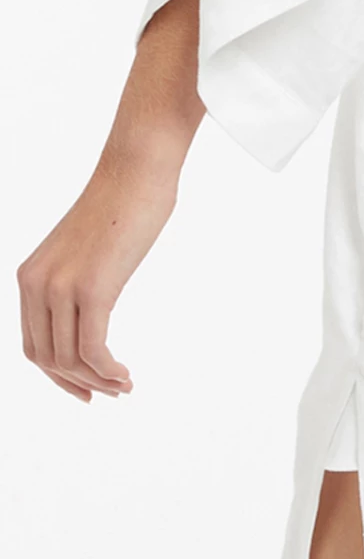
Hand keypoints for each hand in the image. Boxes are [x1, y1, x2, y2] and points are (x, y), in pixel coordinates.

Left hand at [16, 144, 177, 402]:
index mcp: (31, 276)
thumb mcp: (85, 251)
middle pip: (47, 358)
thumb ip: (77, 282)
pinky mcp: (92, 288)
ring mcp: (62, 287)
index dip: (59, 376)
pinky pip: (92, 349)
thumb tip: (89, 311)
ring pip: (68, 359)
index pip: (33, 344)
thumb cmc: (123, 202)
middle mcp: (37, 284)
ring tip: (125, 384)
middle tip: (112, 391)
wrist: (138, 167)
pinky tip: (126, 374)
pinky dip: (108, 371)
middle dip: (78, 383)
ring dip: (98, 380)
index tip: (89, 388)